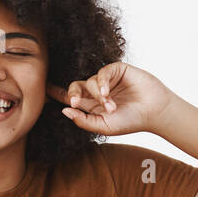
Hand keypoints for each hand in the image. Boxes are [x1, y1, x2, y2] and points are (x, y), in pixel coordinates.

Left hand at [46, 62, 174, 136]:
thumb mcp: (103, 126)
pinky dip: (102, 83)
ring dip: (98, 96)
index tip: (44, 91)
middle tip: (73, 103)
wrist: (153, 112)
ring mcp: (107, 80)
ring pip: (90, 81)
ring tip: (111, 107)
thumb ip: (83, 120)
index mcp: (91, 105)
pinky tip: (107, 94)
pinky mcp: (117, 70)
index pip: (71, 98)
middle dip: (72, 93)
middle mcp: (96, 91)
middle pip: (75, 87)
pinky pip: (102, 72)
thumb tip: (64, 111)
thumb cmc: (130, 121)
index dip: (57, 93)